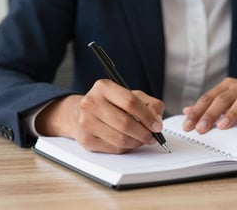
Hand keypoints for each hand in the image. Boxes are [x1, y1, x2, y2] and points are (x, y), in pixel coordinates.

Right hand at [36, 79, 163, 153]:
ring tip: (142, 139)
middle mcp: (91, 103)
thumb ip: (150, 104)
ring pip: (120, 139)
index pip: (130, 102)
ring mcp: (86, 122)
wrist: (79, 113)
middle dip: (144, 133)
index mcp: (103, 87)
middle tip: (152, 136)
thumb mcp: (131, 95)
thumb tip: (157, 120)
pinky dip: (126, 148)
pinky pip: (114, 149)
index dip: (147, 116)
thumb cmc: (109, 104)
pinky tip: (128, 141)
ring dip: (137, 142)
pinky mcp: (86, 139)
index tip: (157, 125)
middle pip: (125, 123)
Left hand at [182, 77, 236, 133]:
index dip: (196, 111)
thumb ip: (208, 106)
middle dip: (210, 114)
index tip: (187, 125)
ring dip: (231, 114)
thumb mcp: (227, 101)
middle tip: (201, 128)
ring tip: (222, 126)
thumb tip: (187, 112)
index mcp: (227, 86)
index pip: (208, 98)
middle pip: (222, 99)